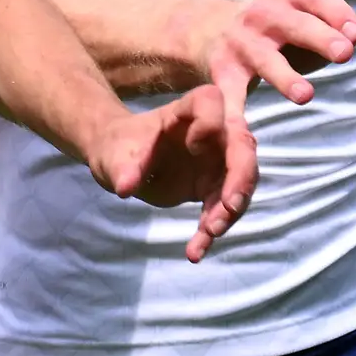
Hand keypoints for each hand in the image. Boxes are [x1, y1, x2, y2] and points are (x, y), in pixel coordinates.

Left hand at [89, 82, 256, 261]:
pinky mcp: (215, 187)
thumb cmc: (119, 148)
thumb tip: (125, 187)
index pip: (212, 103)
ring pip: (240, 182)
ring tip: (209, 233)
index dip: (210, 123)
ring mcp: (218, 160)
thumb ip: (123, 167)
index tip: (194, 145)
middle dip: (240, 178)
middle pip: (241, 147)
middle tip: (229, 207)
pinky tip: (195, 252)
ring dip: (229, 210)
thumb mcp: (114, 155)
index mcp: (189, 109)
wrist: (121, 164)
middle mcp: (213, 131)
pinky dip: (211, 231)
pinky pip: (223, 209)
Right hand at [166, 0, 355, 110]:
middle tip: (344, 54)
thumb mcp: (301, 9)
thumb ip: (331, 21)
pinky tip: (242, 133)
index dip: (337, 13)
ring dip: (285, 77)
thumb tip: (353, 38)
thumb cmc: (276, 23)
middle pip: (295, 26)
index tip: (355, 35)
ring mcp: (241, 43)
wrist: (210, 27)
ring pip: (266, 60)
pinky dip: (234, 115)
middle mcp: (262, 14)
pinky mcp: (224, 73)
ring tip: (305, 95)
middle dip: (319, 38)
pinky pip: (231, 95)